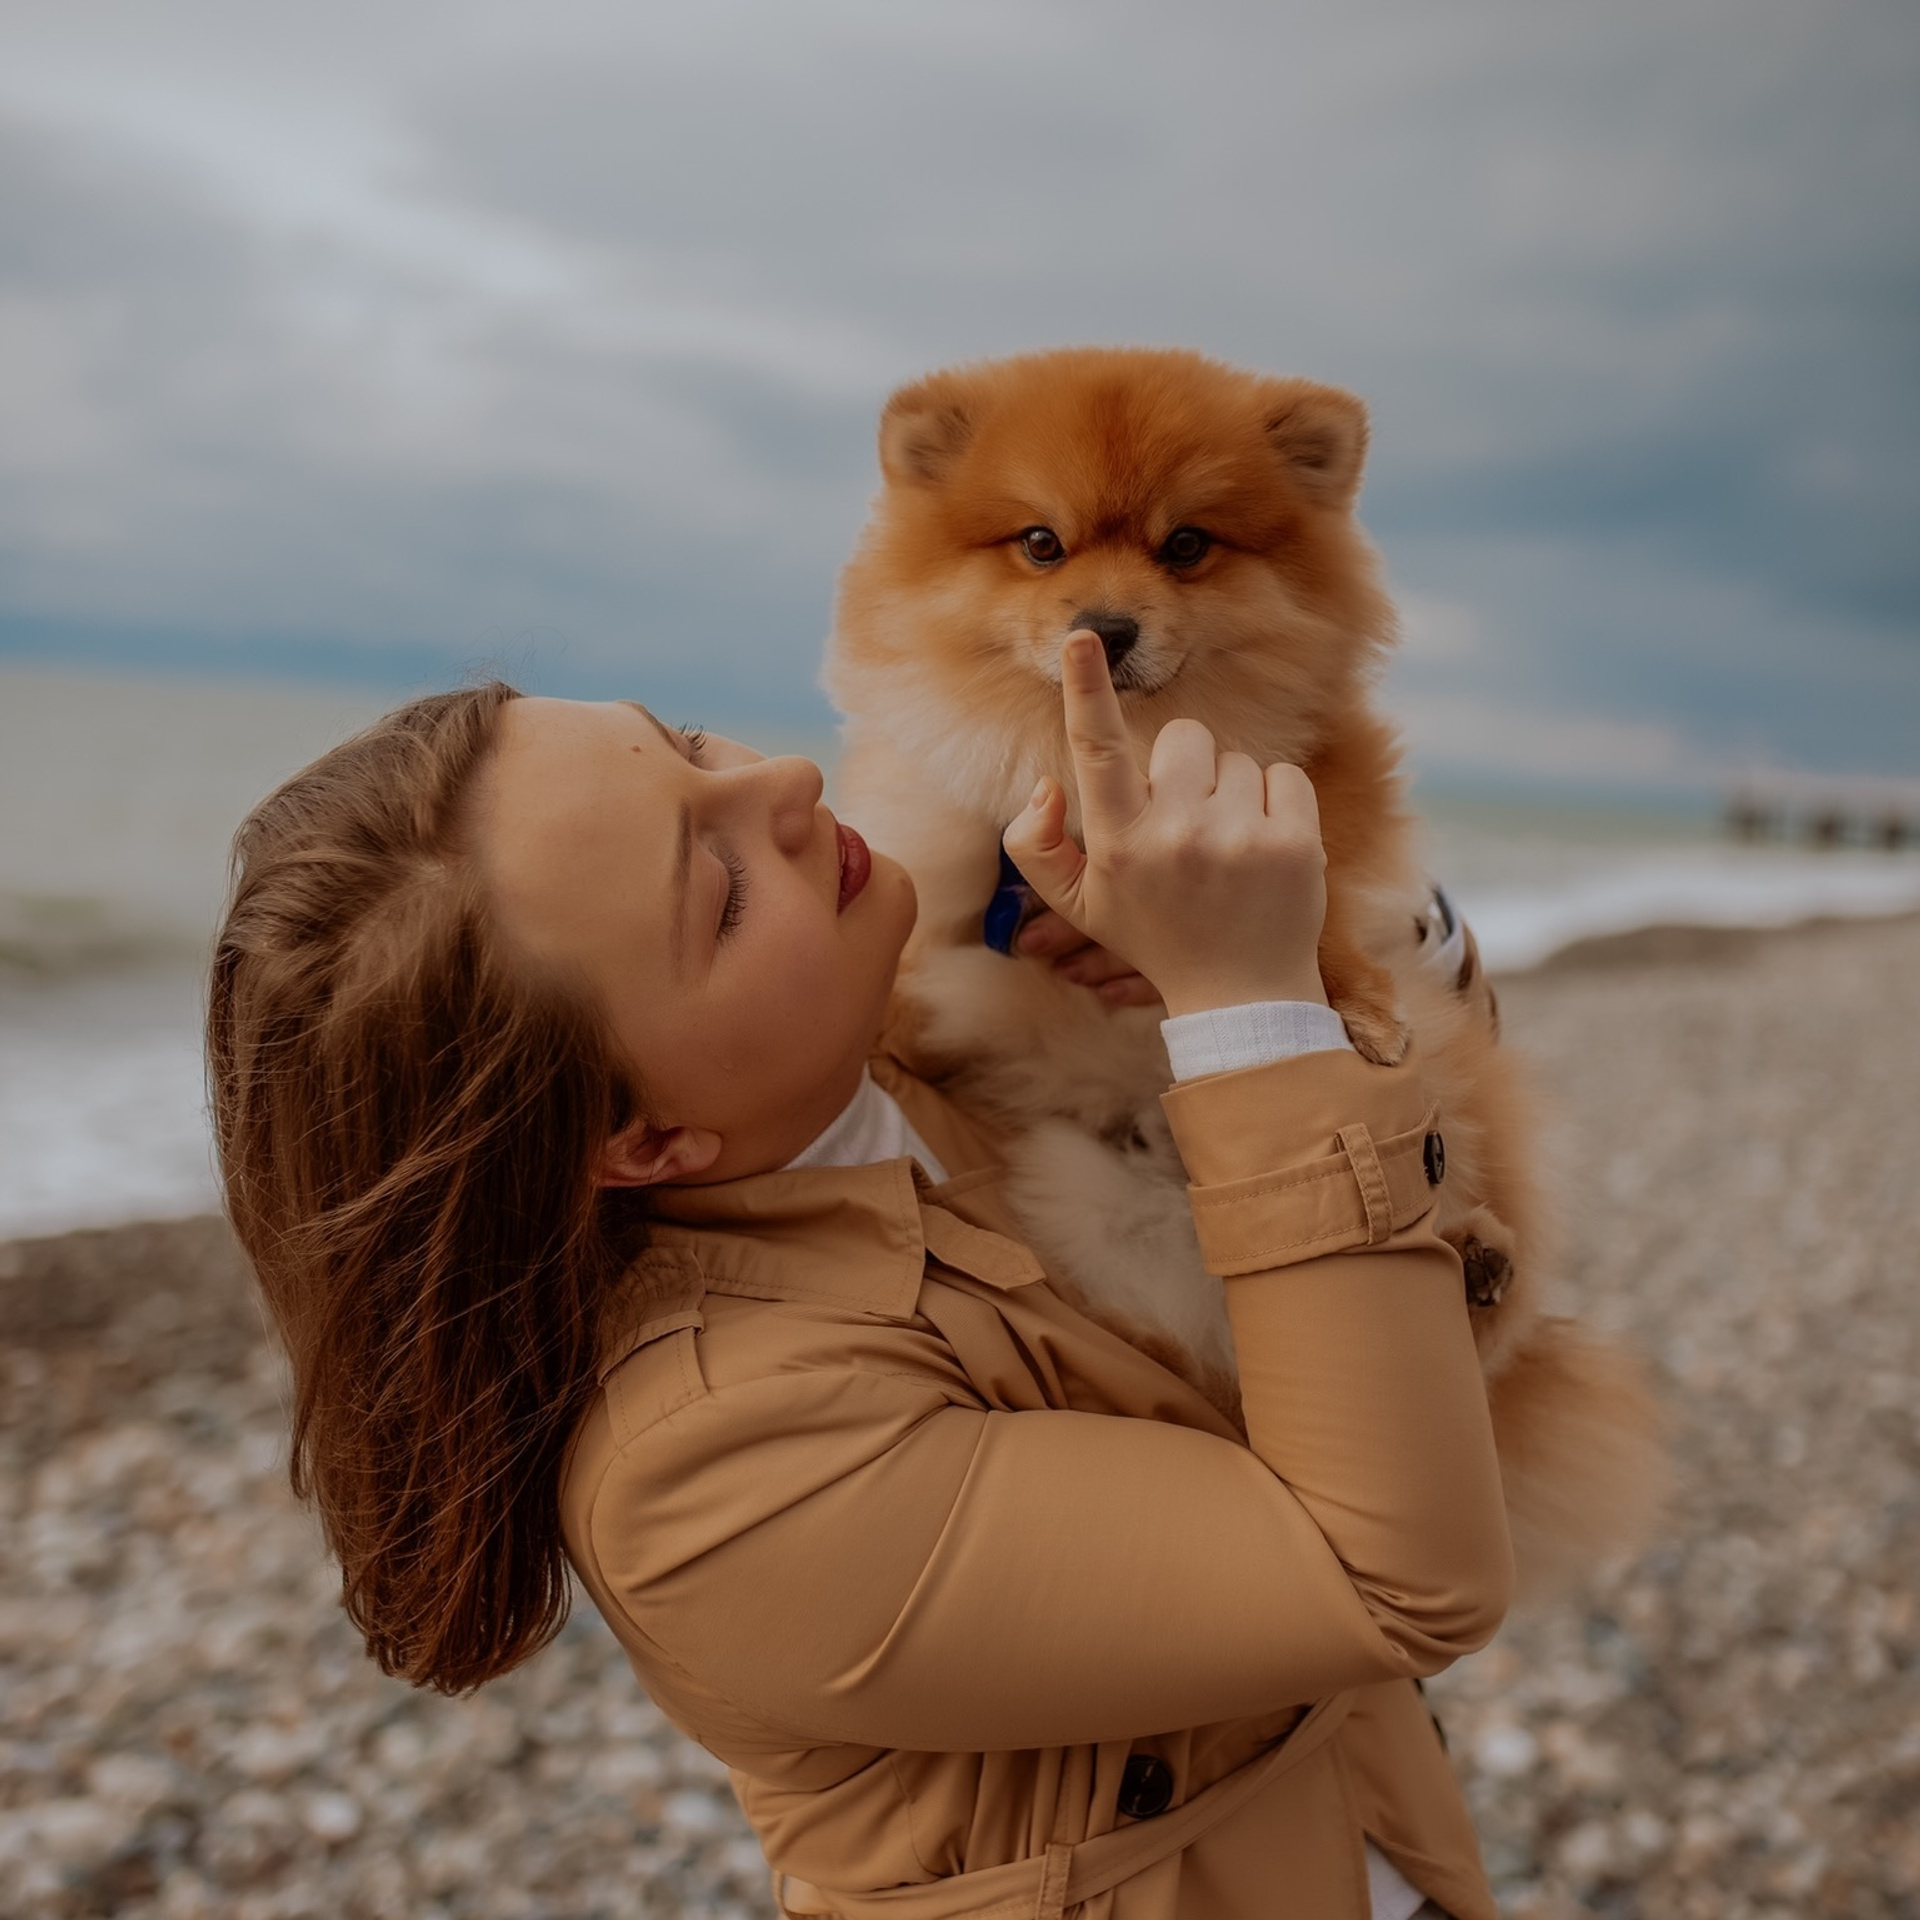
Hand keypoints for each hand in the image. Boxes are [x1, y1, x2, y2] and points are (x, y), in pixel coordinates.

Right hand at [1001, 632, 1328, 1017]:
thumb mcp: (1080, 903)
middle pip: (1183, 737)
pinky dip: (1277, 803)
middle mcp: (1176, 835)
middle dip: (1186, 769)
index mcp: (1119, 844)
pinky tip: (1263, 847)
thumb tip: (1048, 785)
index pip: (1097, 752)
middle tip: (1187, 825)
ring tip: (1227, 849)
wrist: (1242, 993)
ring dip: (1231, 793)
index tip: (1085, 637)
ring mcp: (1239, 837)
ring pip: (1235, 759)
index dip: (1087, 689)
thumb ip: (1035, 845)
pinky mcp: (1294, 840)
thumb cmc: (1155, 935)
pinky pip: (1284, 775)